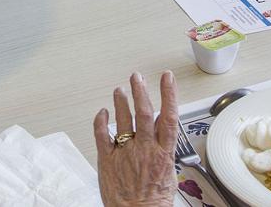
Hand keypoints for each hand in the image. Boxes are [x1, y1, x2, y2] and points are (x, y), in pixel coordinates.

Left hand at [94, 71, 177, 206]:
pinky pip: (102, 135)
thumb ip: (164, 149)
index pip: (168, 117)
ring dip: (121, 101)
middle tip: (137, 77)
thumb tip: (163, 131)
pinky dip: (101, 120)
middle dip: (140, 91)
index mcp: (162, 153)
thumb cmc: (153, 202)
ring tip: (120, 89)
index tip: (167, 79)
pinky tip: (102, 112)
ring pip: (122, 120)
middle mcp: (144, 150)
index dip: (169, 95)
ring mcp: (125, 153)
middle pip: (143, 113)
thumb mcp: (169, 173)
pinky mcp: (107, 160)